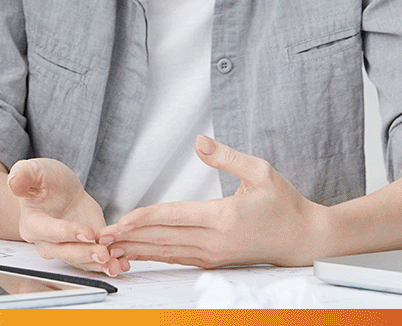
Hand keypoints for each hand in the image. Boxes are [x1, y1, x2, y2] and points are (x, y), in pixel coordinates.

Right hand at [7, 158, 114, 271]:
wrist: (60, 188)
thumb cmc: (43, 178)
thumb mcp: (33, 169)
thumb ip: (23, 176)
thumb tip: (13, 183)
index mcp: (32, 223)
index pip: (48, 231)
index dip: (67, 233)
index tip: (87, 232)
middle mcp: (47, 241)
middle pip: (66, 253)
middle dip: (86, 254)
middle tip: (104, 254)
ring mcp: (67, 247)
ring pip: (82, 261)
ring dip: (100, 263)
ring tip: (118, 262)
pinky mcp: (85, 248)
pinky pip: (96, 260)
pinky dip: (110, 263)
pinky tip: (123, 262)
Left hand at [95, 135, 322, 273]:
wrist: (303, 239)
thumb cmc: (284, 203)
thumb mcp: (261, 172)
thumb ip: (227, 157)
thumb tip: (200, 141)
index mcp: (222, 217)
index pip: (173, 217)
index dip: (144, 218)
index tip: (119, 221)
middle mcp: (214, 240)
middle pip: (162, 238)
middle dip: (129, 237)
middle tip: (98, 237)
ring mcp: (212, 254)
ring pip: (166, 251)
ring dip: (136, 248)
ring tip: (107, 247)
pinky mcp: (213, 260)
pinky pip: (176, 257)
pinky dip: (153, 255)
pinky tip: (135, 252)